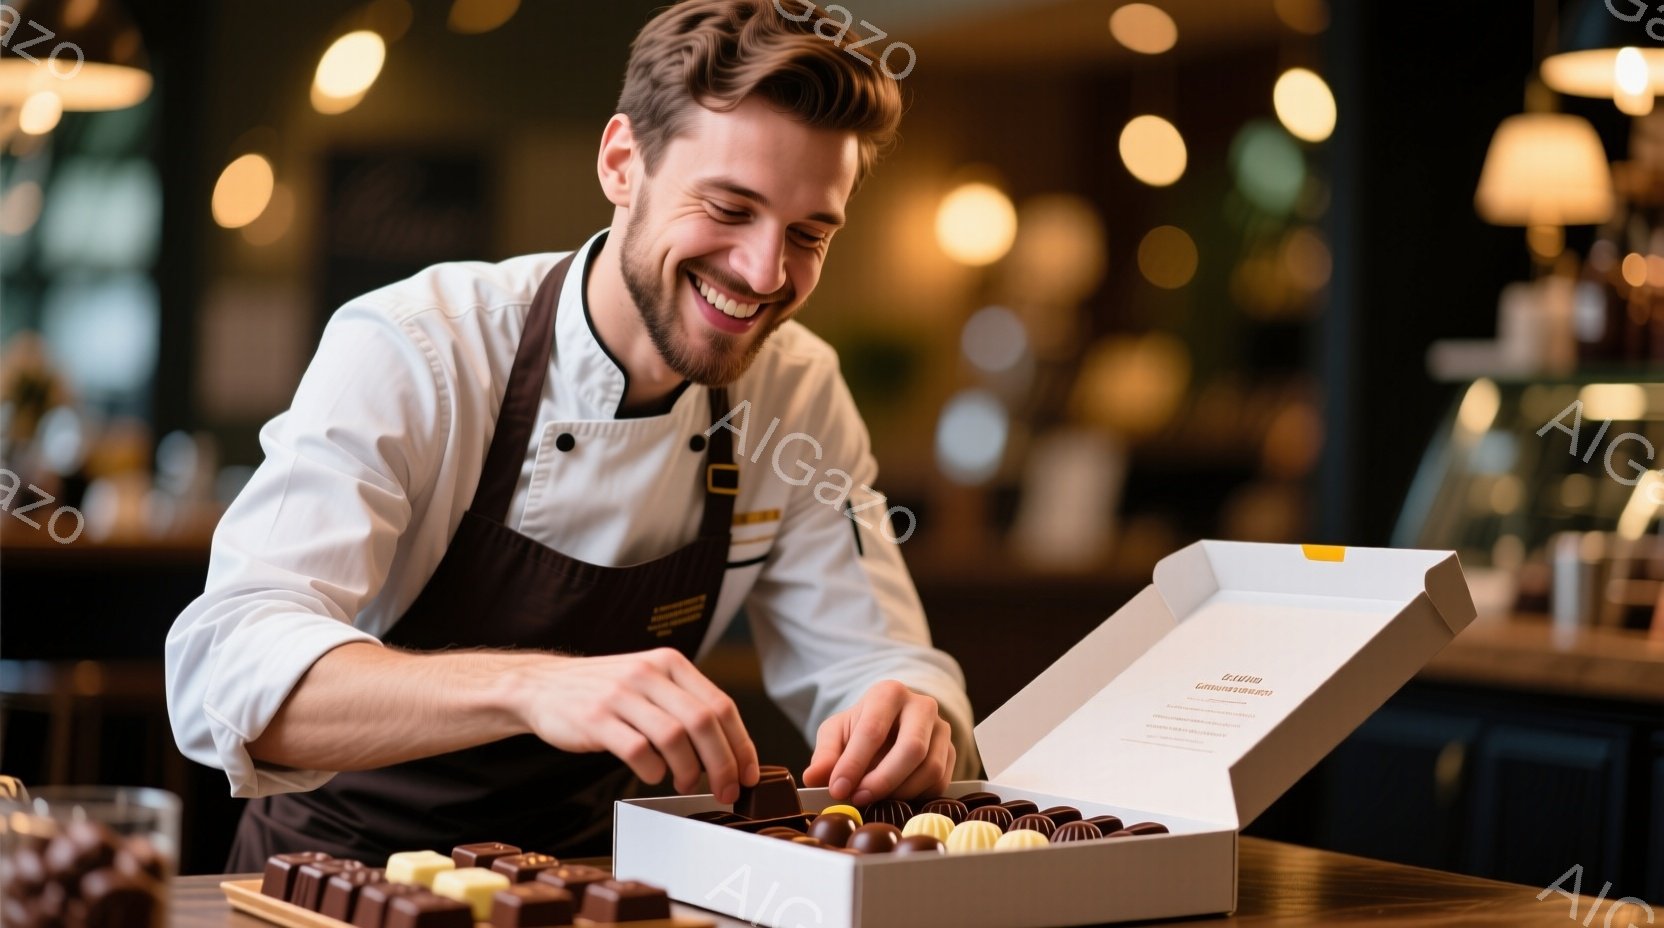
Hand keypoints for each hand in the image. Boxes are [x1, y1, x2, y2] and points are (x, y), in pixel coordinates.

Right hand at [510, 648, 758, 802]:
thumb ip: (684, 704)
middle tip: (726, 790)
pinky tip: (652, 774)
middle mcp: (648, 673)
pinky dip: (653, 771)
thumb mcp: (648, 681)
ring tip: (685, 783)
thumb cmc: (604, 692)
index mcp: (670, 663)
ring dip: (689, 771)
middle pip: (703, 723)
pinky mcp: (595, 719)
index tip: (748, 773)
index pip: (722, 705)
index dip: (741, 745)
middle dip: (723, 765)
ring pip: (675, 738)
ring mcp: (620, 695)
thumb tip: (729, 748)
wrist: (542, 686)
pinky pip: (637, 751)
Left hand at [800, 680, 953, 805]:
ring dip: (899, 792)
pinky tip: (893, 796)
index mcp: (889, 693)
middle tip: (858, 799)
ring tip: (873, 799)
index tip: (837, 789)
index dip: (854, 763)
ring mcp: (942, 729)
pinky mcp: (952, 753)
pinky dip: (915, 797)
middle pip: (912, 749)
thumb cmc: (860, 727)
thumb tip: (813, 778)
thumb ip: (825, 754)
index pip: (873, 730)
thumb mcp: (836, 733)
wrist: (891, 726)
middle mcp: (922, 706)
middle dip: (883, 780)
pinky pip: (940, 782)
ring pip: (930, 769)